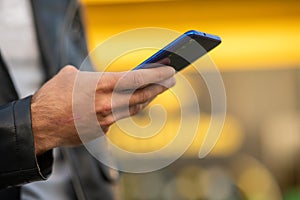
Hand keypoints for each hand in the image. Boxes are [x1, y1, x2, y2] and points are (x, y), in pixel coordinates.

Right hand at [31, 65, 174, 154]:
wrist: (39, 124)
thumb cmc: (53, 96)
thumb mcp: (71, 75)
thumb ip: (92, 76)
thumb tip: (101, 79)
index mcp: (100, 85)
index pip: (136, 78)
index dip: (156, 74)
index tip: (169, 70)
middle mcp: (106, 103)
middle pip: (141, 95)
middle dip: (159, 87)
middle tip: (171, 81)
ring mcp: (106, 120)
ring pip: (134, 108)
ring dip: (147, 98)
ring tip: (156, 91)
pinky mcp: (102, 131)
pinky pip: (119, 118)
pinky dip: (126, 110)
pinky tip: (130, 104)